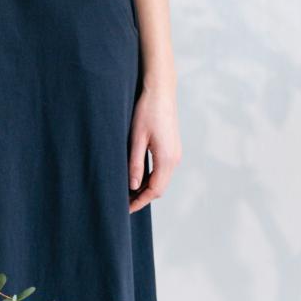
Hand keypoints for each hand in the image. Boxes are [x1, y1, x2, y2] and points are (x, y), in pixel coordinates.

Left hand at [128, 83, 180, 211]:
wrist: (161, 91)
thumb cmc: (147, 111)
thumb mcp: (136, 138)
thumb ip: (135, 163)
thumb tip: (133, 186)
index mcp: (167, 158)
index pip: (155, 190)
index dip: (140, 201)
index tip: (126, 209)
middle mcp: (175, 158)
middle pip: (160, 188)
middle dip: (143, 197)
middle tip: (124, 203)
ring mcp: (176, 153)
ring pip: (162, 179)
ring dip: (148, 187)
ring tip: (128, 192)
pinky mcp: (173, 147)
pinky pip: (164, 169)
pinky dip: (152, 177)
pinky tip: (138, 176)